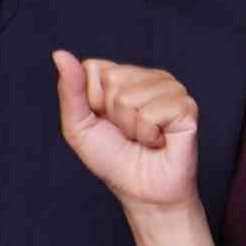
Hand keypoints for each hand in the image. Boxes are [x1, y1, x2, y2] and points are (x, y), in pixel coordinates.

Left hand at [51, 51, 219, 245]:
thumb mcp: (79, 127)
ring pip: (132, 97)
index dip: (91, 101)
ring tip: (143, 138)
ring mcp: (170, 89)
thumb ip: (70, 90)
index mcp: (122, 75)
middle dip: (113, 115)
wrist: (143, 191)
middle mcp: (148, 76)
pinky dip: (148, 135)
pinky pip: (152, 113)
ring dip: (132, 128)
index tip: (105, 122)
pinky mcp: (186, 106)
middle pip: (113, 80)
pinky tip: (159, 141)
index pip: (93, 68)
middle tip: (127, 134)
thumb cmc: (113, 160)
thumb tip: (59, 53)